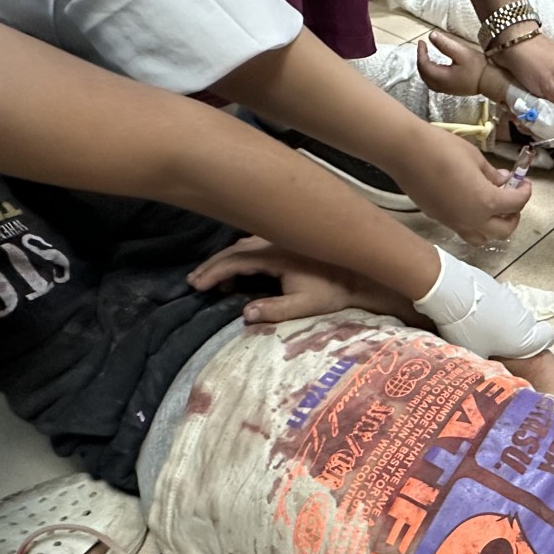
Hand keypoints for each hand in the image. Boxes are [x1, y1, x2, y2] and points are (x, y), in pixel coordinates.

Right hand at [188, 236, 414, 322]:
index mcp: (276, 254)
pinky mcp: (285, 241)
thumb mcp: (305, 306)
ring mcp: (279, 238)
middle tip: (194, 282)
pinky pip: (253, 244)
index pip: (235, 260)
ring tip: (209, 279)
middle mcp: (274, 241)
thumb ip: (275, 310)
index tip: (197, 286)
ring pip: (243, 245)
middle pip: (234, 249)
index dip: (213, 272)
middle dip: (212, 265)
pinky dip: (238, 256)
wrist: (359, 274)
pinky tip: (236, 271)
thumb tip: (245, 314)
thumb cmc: (333, 291)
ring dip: (224, 260)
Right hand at [391, 124, 531, 245]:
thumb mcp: (475, 158)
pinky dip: (473, 223)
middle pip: (503, 231)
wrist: (407, 153)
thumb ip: (492, 174)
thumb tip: (503, 181)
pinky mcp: (439, 220)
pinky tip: (469, 204)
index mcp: (486, 202)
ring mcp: (454, 223)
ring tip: (492, 209)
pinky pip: (463, 230)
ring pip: (481, 238)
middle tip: (512, 201)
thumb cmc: (442, 149)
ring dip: (492, 228)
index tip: (525, 184)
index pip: (516, 205)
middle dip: (513, 217)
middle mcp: (472, 219)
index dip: (525, 193)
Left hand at [413, 247, 553, 358]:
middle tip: (493, 343)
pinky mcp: (499, 287)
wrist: (454, 293)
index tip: (526, 347)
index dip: (539, 343)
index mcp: (524, 338)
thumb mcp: (476, 354)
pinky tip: (472, 312)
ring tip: (477, 327)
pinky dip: (490, 307)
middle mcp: (524, 318)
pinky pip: (499, 302)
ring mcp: (511, 300)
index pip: (547, 338)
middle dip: (513, 335)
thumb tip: (488, 367)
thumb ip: (490, 362)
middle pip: (527, 327)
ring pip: (512, 314)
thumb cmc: (468, 329)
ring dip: (500, 321)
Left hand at [416, 32, 488, 97]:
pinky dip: (430, 74)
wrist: (491, 82)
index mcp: (441, 77)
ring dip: (424, 68)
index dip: (420, 52)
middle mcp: (441, 85)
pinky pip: (434, 83)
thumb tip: (431, 35)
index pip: (424, 65)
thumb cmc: (478, 68)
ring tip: (426, 56)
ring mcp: (446, 89)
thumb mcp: (462, 52)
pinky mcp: (451, 90)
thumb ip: (445, 44)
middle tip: (422, 47)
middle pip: (423, 74)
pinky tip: (435, 68)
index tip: (422, 41)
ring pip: (427, 80)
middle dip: (420, 60)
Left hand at [489, 32, 553, 119]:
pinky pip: (534, 110)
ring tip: (519, 115)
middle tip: (531, 124)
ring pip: (546, 117)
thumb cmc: (534, 60)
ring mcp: (551, 93)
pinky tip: (515, 111)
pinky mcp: (536, 93)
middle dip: (547, 125)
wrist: (508, 40)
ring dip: (532, 120)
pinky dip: (524, 113)